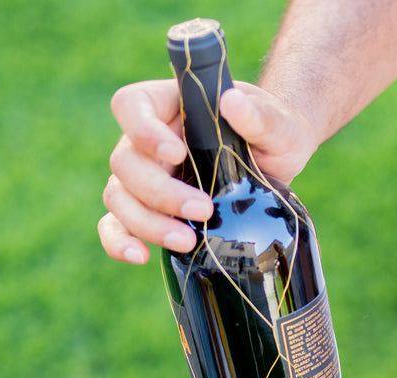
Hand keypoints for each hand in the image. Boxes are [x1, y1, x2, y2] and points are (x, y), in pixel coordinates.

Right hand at [98, 79, 318, 263]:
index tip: (176, 153)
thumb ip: (260, 117)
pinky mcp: (152, 213)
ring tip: (187, 242)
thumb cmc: (274, 136)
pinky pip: (117, 226)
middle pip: (125, 162)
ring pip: (118, 197)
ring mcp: (144, 179)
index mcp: (169, 107)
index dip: (143, 129)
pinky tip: (141, 256)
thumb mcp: (279, 125)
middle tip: (203, 210)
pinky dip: (120, 242)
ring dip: (146, 223)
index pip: (133, 105)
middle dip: (159, 192)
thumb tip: (232, 103)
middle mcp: (147, 143)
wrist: (279, 168)